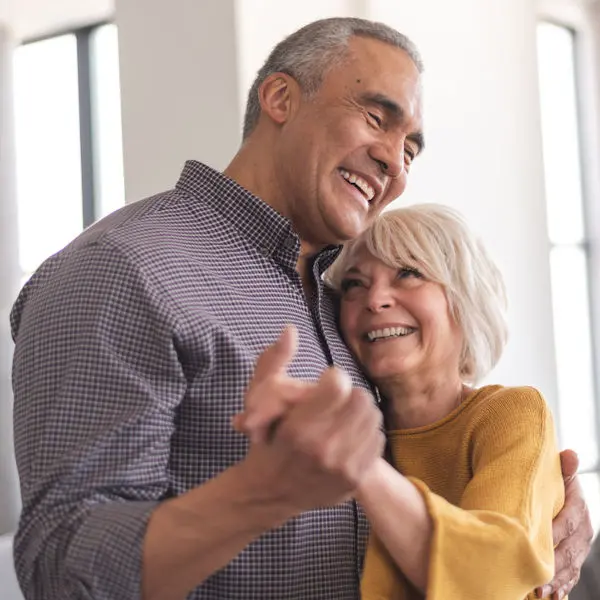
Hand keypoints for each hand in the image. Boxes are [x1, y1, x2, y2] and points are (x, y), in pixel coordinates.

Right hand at [236, 326, 384, 515]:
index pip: (339, 386)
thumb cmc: (265, 441)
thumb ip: (273, 361)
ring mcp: (342, 467)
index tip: (325, 383)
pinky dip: (366, 432)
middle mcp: (322, 450)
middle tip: (336, 399)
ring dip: (359, 411)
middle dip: (348, 393)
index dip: (333, 378)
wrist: (270, 494)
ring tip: (343, 415)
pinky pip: (378, 439)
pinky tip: (349, 434)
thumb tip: (290, 329)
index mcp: (298, 429)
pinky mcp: (355, 478)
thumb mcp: (258, 400)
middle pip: (361, 398)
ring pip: (373, 416)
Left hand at [535, 449, 593, 598]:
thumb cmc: (554, 484)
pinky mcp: (573, 559)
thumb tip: (570, 454)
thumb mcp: (559, 474)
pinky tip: (553, 595)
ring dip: (556, 580)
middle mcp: (582, 533)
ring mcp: (579, 548)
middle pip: (568, 552)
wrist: (558, 495)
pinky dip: (562, 585)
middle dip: (553, 566)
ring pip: (569, 567)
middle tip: (536, 578)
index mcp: (578, 511)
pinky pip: (570, 575)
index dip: (553, 536)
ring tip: (540, 591)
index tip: (536, 545)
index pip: (566, 525)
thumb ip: (564, 468)